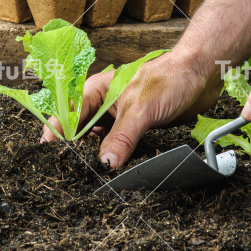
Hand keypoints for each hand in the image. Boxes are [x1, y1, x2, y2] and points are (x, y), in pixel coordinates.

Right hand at [41, 53, 221, 167]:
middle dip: (75, 149)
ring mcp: (119, 117)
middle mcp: (104, 104)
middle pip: (80, 131)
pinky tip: (114, 170)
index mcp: (96, 91)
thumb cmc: (169, 78)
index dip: (56, 134)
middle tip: (70, 171)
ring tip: (89, 175)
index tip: (48, 154)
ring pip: (99, 141)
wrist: (201, 75)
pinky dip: (115, 158)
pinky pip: (119, 146)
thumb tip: (105, 163)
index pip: (67, 115)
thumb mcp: (140, 109)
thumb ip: (122, 137)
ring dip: (96, 156)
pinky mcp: (136, 128)